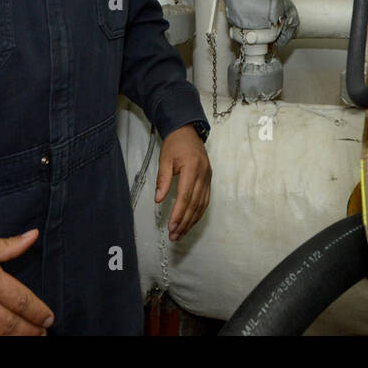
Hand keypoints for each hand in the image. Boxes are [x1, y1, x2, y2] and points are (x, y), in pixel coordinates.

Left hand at [154, 125, 210, 241]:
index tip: (171, 226)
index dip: (178, 213)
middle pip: (194, 204)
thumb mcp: (165, 159)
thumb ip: (162, 179)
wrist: (188, 132)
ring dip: (191, 221)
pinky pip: (205, 200)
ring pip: (201, 205)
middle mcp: (203, 175)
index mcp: (192, 168)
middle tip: (174, 236)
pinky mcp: (208, 180)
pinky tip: (191, 222)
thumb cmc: (175, 144)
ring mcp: (208, 178)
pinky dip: (198, 213)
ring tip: (180, 233)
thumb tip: (158, 200)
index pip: (185, 196)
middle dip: (184, 222)